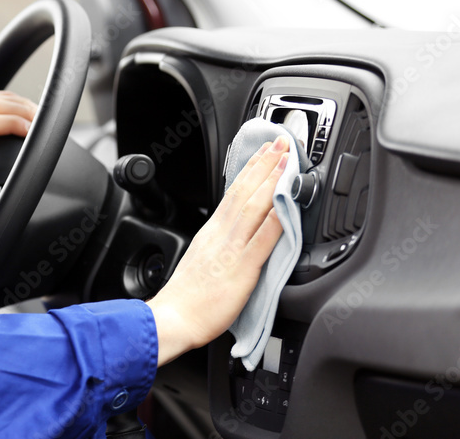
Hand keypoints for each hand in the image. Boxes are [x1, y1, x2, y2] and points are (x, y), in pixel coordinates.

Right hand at [147, 136, 289, 366]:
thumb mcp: (202, 260)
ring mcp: (232, 248)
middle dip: (264, 164)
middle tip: (280, 142)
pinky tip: (286, 205)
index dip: (251, 170)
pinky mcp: (243, 268)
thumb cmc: (186, 298)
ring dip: (271, 180)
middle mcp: (221, 233)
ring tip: (286, 160)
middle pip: (245, 191)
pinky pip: (263, 239)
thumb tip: (235, 238)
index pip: (234, 192)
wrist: (173, 318)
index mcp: (212, 232)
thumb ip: (219, 246)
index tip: (264, 153)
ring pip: (254, 206)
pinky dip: (275, 219)